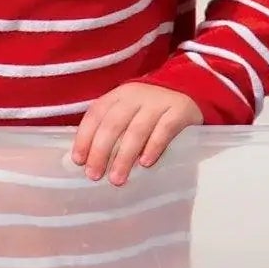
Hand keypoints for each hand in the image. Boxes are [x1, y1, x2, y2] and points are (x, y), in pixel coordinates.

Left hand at [71, 84, 201, 185]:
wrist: (190, 88)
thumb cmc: (150, 109)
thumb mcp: (128, 110)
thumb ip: (111, 127)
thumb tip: (89, 160)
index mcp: (117, 95)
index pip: (95, 114)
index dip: (84, 137)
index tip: (79, 161)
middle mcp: (135, 96)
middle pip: (113, 124)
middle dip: (100, 151)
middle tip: (94, 175)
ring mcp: (157, 102)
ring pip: (136, 130)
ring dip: (124, 156)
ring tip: (117, 178)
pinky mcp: (180, 110)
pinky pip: (164, 129)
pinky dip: (153, 147)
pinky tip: (145, 164)